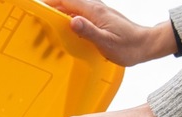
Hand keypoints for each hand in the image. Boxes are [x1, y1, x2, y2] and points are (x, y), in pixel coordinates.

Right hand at [43, 0, 177, 65]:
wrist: (145, 44)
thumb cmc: (129, 46)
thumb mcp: (107, 43)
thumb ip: (89, 32)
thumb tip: (72, 21)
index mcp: (94, 11)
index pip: (67, 0)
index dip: (50, 1)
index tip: (36, 5)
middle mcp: (94, 7)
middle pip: (67, 1)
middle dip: (50, 6)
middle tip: (35, 15)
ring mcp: (97, 11)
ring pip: (72, 6)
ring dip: (57, 10)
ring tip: (45, 19)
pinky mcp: (98, 18)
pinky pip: (78, 12)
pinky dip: (67, 15)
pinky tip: (63, 25)